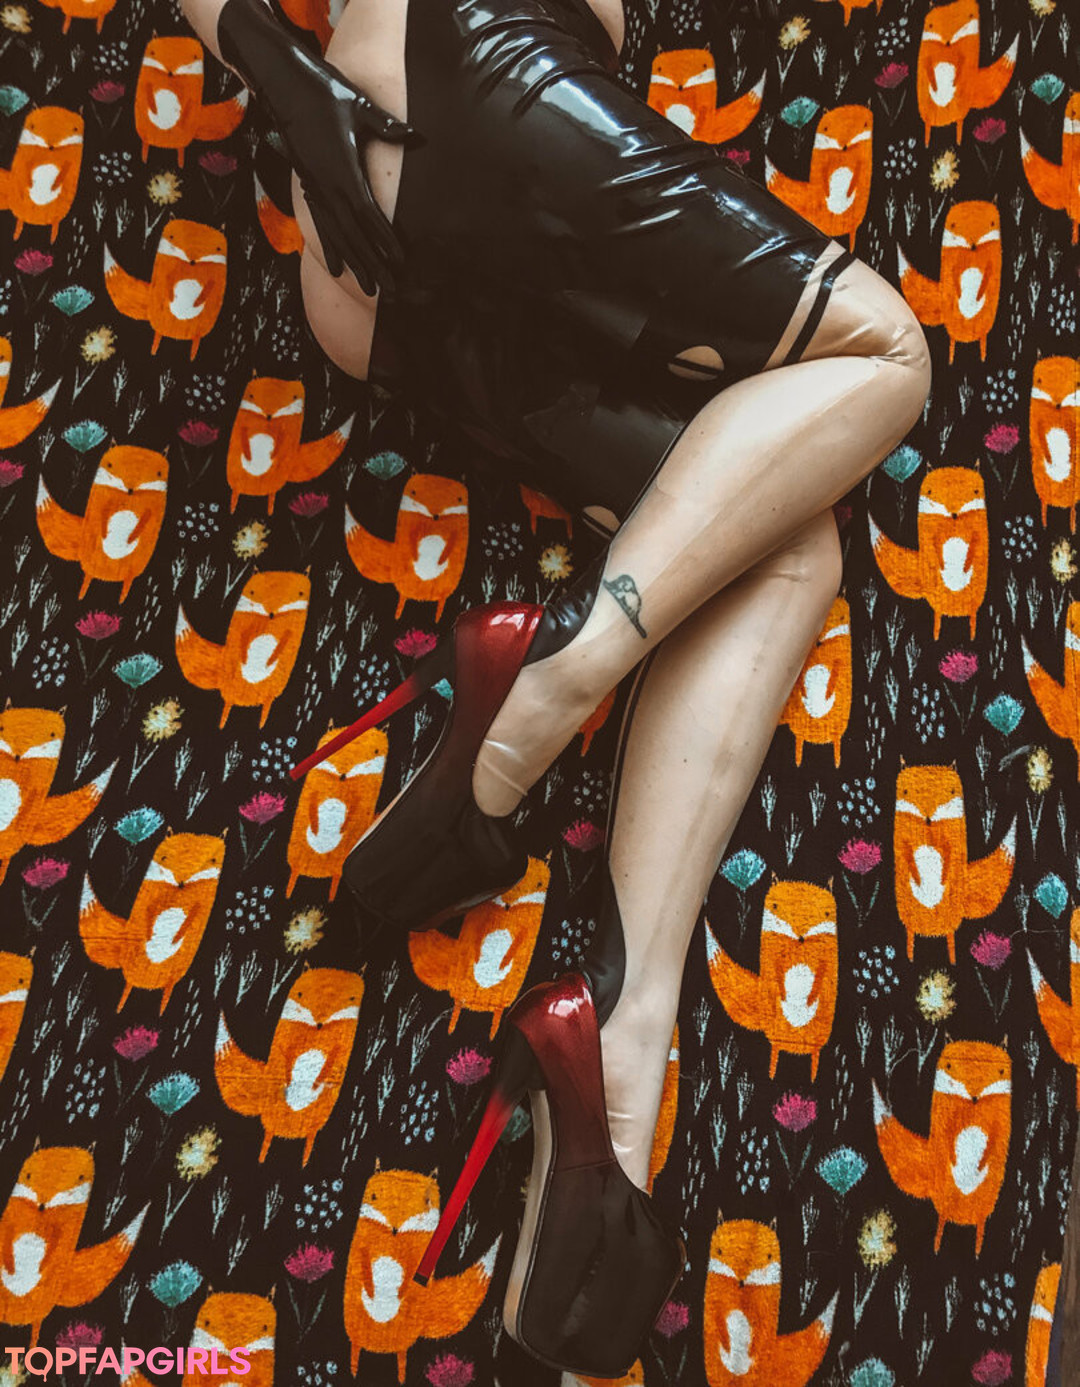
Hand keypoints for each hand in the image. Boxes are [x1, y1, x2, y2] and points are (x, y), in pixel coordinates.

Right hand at [274, 51, 416, 294]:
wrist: (282, 85)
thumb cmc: (325, 92)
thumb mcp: (359, 107)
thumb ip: (387, 126)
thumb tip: (416, 136)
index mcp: (343, 170)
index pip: (368, 214)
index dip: (384, 239)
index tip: (400, 260)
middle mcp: (327, 187)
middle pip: (354, 235)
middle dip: (373, 264)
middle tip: (392, 291)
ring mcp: (316, 190)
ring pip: (337, 236)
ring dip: (356, 264)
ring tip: (371, 290)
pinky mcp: (308, 187)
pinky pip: (322, 226)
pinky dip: (333, 249)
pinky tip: (340, 269)